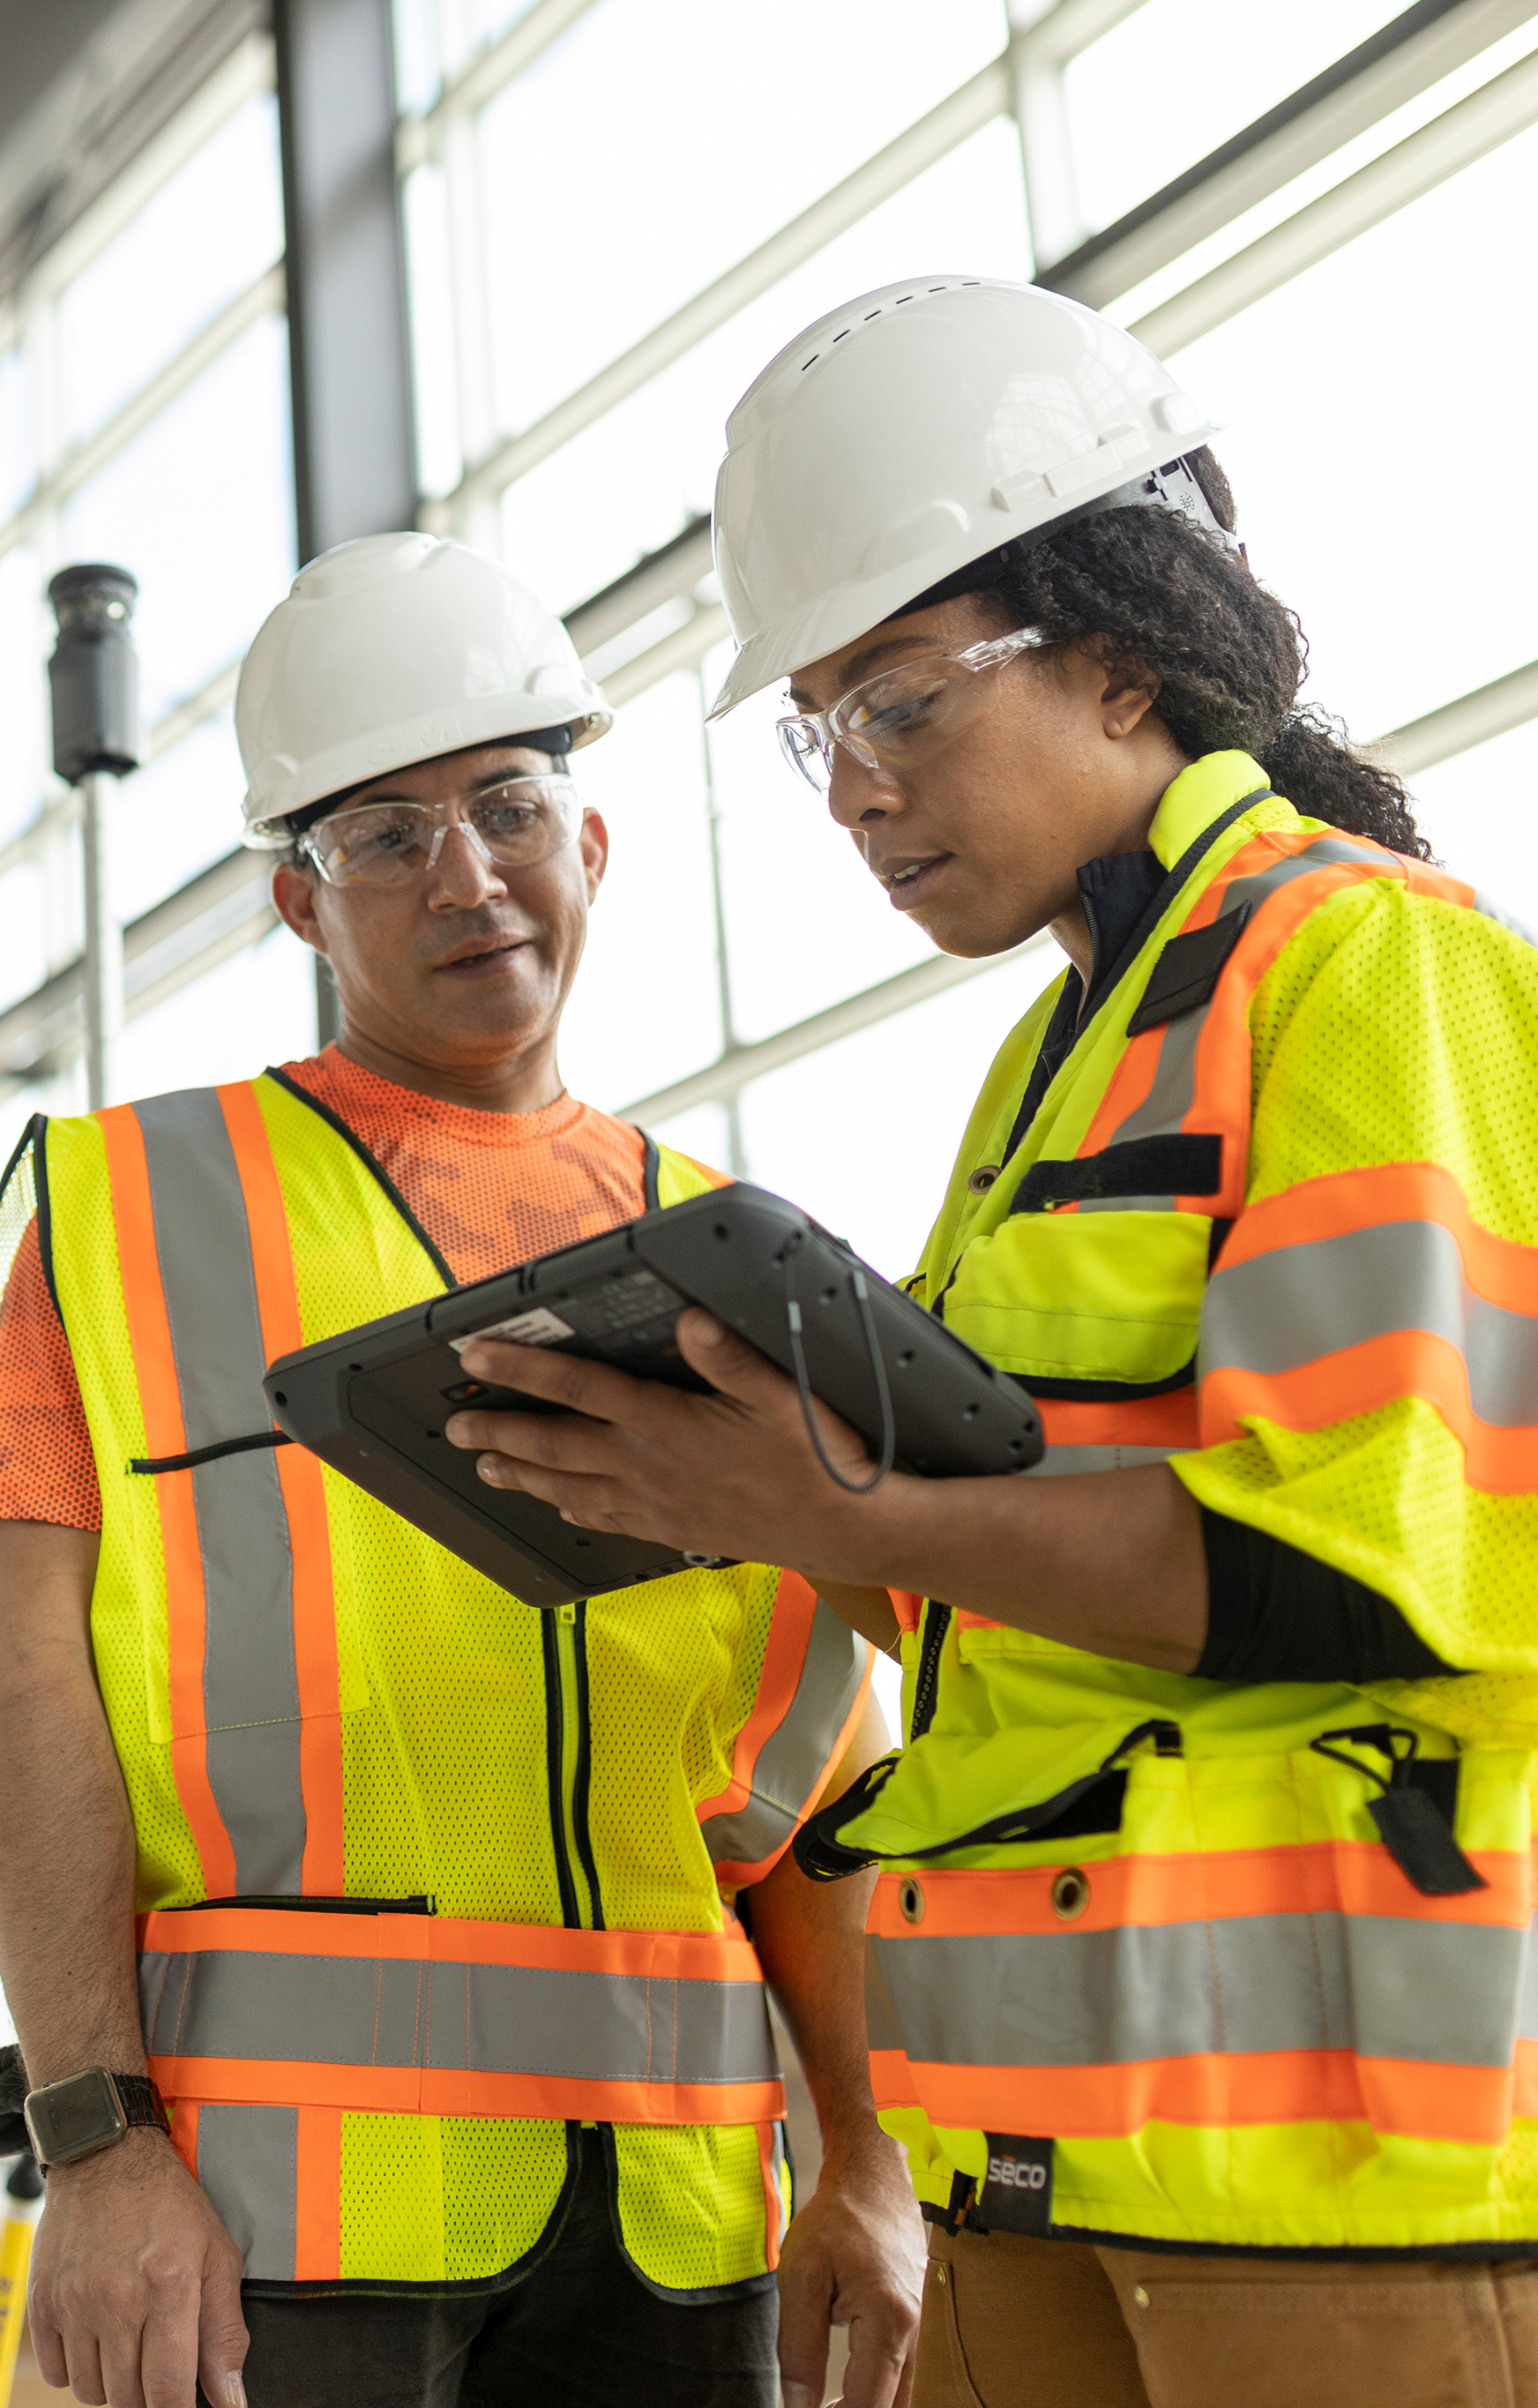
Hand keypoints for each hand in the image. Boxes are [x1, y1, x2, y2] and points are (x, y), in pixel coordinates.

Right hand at [28, 2130, 248, 2407]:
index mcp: (169, 2287)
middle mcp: (118, 2299)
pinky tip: (97, 2336)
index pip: (169, 2391)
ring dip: (112, 2382)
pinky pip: (56, 2373)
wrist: (107, 2158)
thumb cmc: (169, 2205)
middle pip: (128, 2398)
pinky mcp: (43, 2303)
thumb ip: (225, 2332)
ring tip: (128, 2341)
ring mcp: (75, 2303)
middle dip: (147, 2394)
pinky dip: (76, 2368)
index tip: (180, 2403)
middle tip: (157, 2361)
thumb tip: (231, 2399)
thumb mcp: (217, 2256)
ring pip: (91, 2392)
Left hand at [447, 1310, 918, 1582]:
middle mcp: (648, 1466)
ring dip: (520, 1474)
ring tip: (484, 1468)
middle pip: (554, 1444)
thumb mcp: (780, 1392)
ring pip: (568, 1487)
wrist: (841, 1530)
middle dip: (498, 1432)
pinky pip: (603, 1518)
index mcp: (665, 1424)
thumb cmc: (815, 1460)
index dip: (521, 1367)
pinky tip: (558, 1505)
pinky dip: (570, 1508)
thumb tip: (689, 1320)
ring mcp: (655, 1503)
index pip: (577, 1387)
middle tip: (455, 1427)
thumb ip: (728, 1355)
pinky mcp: (670, 1529)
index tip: (476, 1356)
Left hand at [777, 2137, 924, 2407]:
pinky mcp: (912, 2317)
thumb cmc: (836, 2217)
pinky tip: (848, 2392)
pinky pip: (900, 2369)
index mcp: (889, 2321)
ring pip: (900, 2392)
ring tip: (828, 2406)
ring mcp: (918, 2323)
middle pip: (890, 2405)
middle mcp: (913, 2329)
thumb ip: (800, 2350)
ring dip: (867, 2405)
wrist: (872, 2174)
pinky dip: (877, 2389)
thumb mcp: (802, 2279)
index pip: (867, 2405)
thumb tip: (799, 2407)